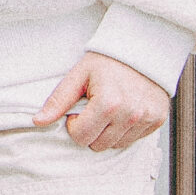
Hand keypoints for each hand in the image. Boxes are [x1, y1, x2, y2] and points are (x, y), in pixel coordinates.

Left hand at [34, 52, 169, 153]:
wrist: (142, 49)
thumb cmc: (108, 60)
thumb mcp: (79, 75)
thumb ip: (58, 100)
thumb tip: (38, 121)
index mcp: (109, 104)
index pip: (81, 136)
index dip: (74, 124)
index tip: (79, 109)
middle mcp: (130, 115)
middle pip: (98, 145)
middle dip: (90, 130)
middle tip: (93, 108)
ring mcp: (146, 119)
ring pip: (116, 145)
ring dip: (107, 132)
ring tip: (109, 109)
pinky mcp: (157, 120)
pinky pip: (133, 139)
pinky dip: (124, 130)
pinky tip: (123, 111)